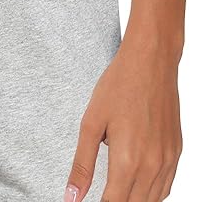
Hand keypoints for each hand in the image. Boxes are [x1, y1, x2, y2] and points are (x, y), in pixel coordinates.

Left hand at [64, 34, 182, 200]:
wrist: (151, 62)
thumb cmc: (119, 86)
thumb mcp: (91, 122)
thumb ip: (82, 164)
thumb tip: (71, 197)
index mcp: (128, 160)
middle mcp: (152, 165)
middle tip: (100, 194)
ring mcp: (168, 160)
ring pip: (152, 200)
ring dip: (134, 200)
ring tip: (115, 191)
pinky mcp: (176, 152)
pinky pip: (165, 186)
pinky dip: (151, 193)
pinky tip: (137, 185)